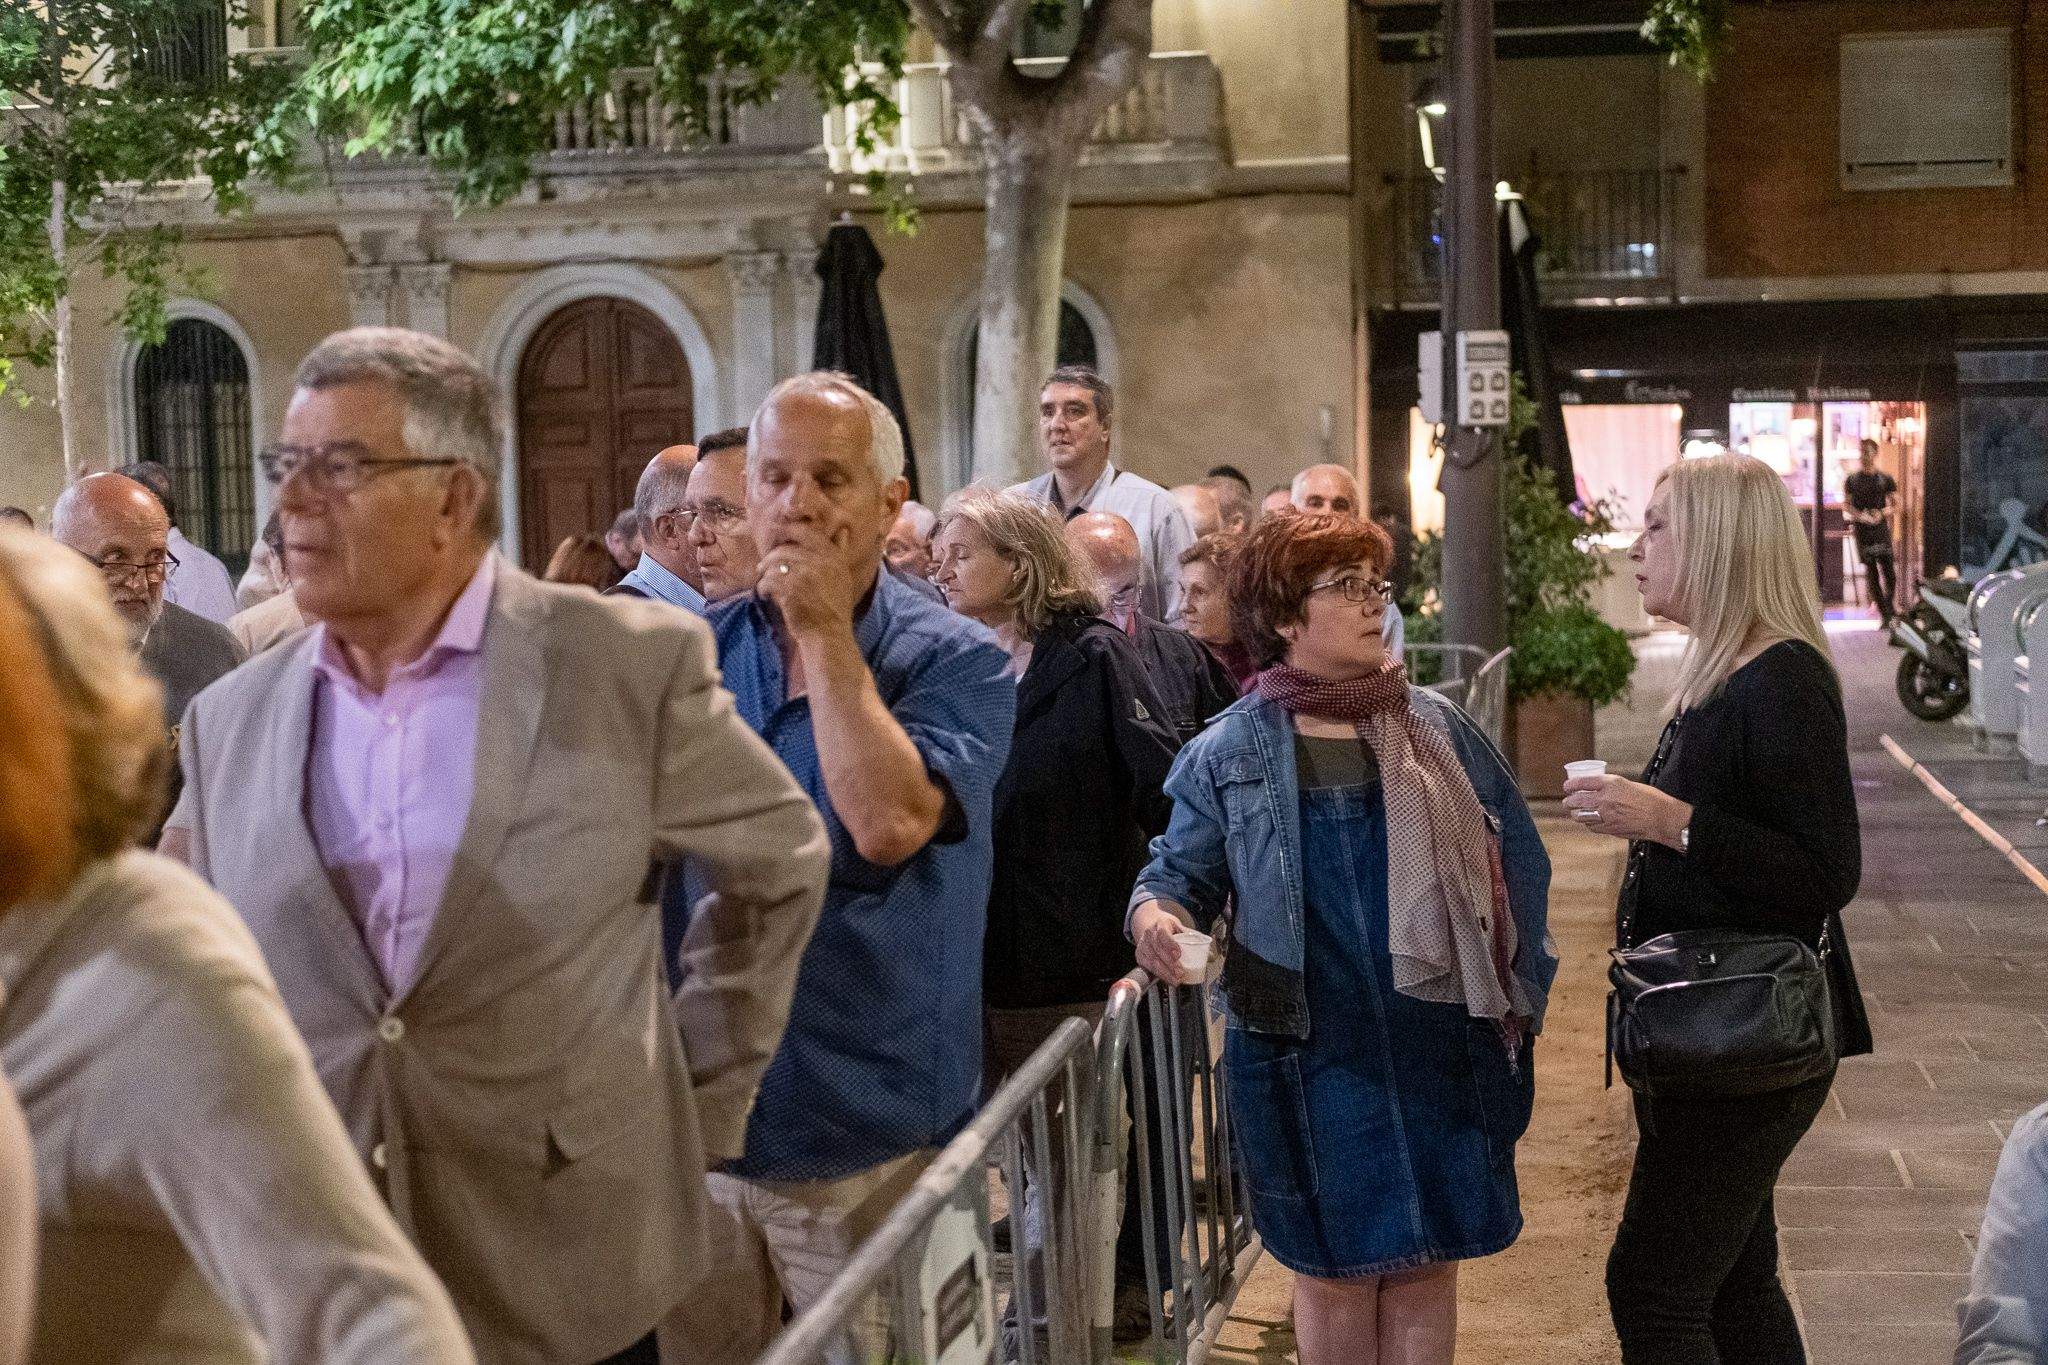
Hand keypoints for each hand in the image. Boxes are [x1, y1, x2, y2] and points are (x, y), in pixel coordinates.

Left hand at [757, 524, 860, 638]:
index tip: (777, 541)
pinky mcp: (790, 589)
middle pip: (784, 549)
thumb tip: (843, 530)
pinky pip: (768, 580)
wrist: (829, 635)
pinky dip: (763, 588)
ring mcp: (805, 574)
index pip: (805, 532)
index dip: (788, 532)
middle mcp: (820, 561)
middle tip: (763, 568)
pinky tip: (766, 596)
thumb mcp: (843, 577)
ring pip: (773, 563)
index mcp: (833, 556)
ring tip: (766, 585)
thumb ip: (840, 552)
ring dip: (766, 574)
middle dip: (770, 558)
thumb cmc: (835, 608)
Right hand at [1132, 900, 1192, 983]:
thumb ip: (1195, 940)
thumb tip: (1212, 956)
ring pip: (1152, 960)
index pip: (1162, 933)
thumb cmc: (1168, 928)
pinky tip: (1167, 979)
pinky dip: (1158, 974)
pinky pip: (1148, 966)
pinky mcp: (1140, 955)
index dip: (1170, 944)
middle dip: (1169, 963)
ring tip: (1176, 980)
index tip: (1178, 954)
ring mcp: (1143, 945)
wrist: (1151, 924)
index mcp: (1160, 923)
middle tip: (1180, 973)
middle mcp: (1149, 933)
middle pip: (1157, 949)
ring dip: (1164, 972)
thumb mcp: (1180, 928)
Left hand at [1561, 774, 1691, 848]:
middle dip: (1569, 802)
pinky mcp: (1609, 828)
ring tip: (1575, 812)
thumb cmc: (1650, 799)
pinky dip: (1589, 823)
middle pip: (1576, 800)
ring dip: (1576, 814)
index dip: (1571, 785)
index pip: (1582, 782)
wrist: (1661, 817)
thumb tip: (1598, 790)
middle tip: (1568, 802)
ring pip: (1580, 816)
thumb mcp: (1628, 784)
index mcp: (1610, 784)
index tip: (1567, 787)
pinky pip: (1591, 827)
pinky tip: (1591, 821)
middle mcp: (1605, 799)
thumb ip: (1611, 787)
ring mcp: (1605, 815)